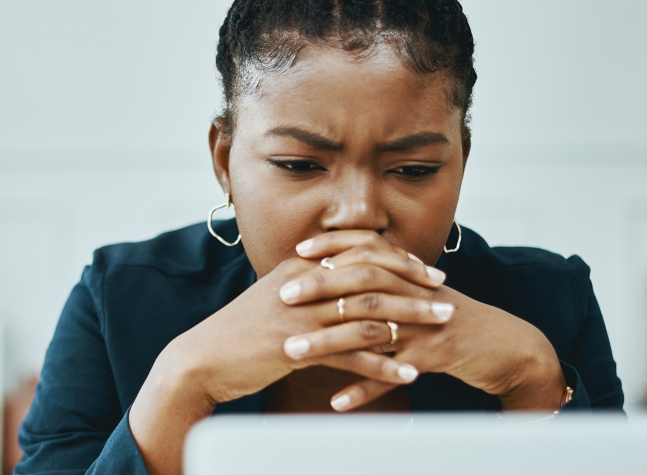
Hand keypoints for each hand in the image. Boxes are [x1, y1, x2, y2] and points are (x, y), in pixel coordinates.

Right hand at [129, 234, 448, 474]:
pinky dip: (385, 364)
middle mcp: (304, 285)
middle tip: (444, 295)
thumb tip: (339, 283)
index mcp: (300, 268)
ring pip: (369, 313)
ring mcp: (301, 316)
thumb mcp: (274, 299)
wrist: (202, 360)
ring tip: (441, 328)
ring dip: (411, 321)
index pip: (358, 253)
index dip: (397, 260)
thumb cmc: (238, 333)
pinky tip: (408, 373)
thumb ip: (307, 288)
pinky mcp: (298, 348)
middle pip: (372, 277)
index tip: (425, 270)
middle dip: (414, 285)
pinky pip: (352, 355)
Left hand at [281, 230, 566, 411]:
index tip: (297, 252)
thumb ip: (387, 281)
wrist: (504, 345)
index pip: (367, 250)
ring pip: (371, 329)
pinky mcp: (434, 358)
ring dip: (329, 342)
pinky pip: (393, 374)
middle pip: (363, 283)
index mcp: (410, 275)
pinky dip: (365, 388)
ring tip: (293, 353)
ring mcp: (425, 325)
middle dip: (320, 288)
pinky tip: (338, 401)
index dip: (333, 248)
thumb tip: (341, 272)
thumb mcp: (419, 294)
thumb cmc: (452, 320)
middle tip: (283, 297)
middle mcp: (415, 294)